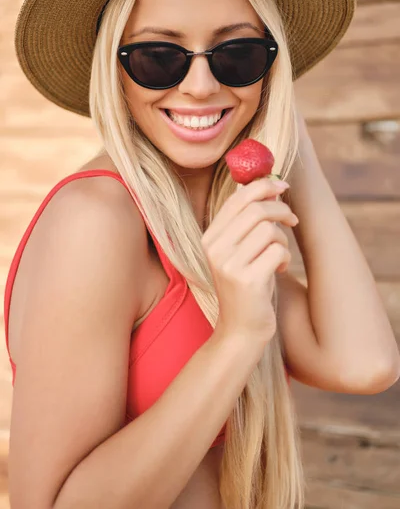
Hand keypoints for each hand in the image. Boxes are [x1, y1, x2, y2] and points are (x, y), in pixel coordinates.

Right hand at [201, 177, 298, 341]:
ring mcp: (229, 265)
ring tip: (279, 255)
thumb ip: (247, 222)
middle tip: (292, 220)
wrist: (240, 330)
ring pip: (269, 230)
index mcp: (209, 238)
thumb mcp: (239, 251)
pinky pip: (278, 251)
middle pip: (256, 210)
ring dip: (283, 240)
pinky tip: (279, 269)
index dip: (263, 186)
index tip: (282, 186)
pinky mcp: (247, 280)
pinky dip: (285, 257)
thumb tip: (270, 187)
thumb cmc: (246, 286)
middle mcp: (215, 249)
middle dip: (281, 210)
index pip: (237, 199)